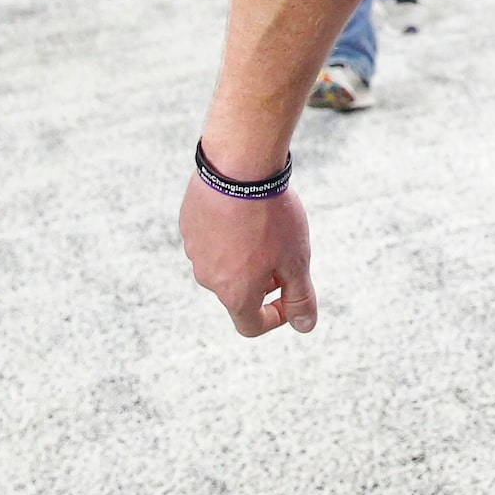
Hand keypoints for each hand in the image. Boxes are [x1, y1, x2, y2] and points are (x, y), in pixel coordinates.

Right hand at [181, 175, 316, 336]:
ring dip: (246, 254)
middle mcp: (208, 278)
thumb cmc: (271, 218)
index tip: (291, 295)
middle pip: (238, 291)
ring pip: (224, 263)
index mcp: (234, 293)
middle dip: (264, 279)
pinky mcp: (189, 225)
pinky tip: (244, 209)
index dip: (276, 317)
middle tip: (283, 249)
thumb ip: (300, 298)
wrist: (239, 168)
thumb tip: (305, 326)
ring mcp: (194, 251)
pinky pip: (211, 238)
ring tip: (265, 224)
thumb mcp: (296, 260)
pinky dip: (229, 232)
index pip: (251, 325)